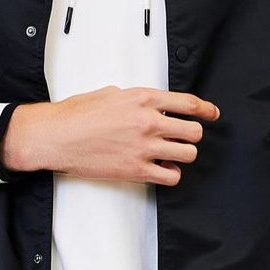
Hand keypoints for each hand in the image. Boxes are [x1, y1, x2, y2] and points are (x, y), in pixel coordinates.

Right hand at [0, 86, 220, 185]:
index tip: (212, 114)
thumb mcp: (111, 93)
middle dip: (192, 135)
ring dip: (183, 154)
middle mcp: (148, 121)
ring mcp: (144, 147)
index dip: (206, 110)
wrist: (56, 136)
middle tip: (183, 137)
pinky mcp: (136, 170)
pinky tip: (160, 168)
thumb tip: (153, 106)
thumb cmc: (77, 113)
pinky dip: (170, 173)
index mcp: (143, 98)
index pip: (188, 103)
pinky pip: (171, 176)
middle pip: (194, 131)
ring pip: (188, 154)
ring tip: (170, 153)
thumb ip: (137, 99)